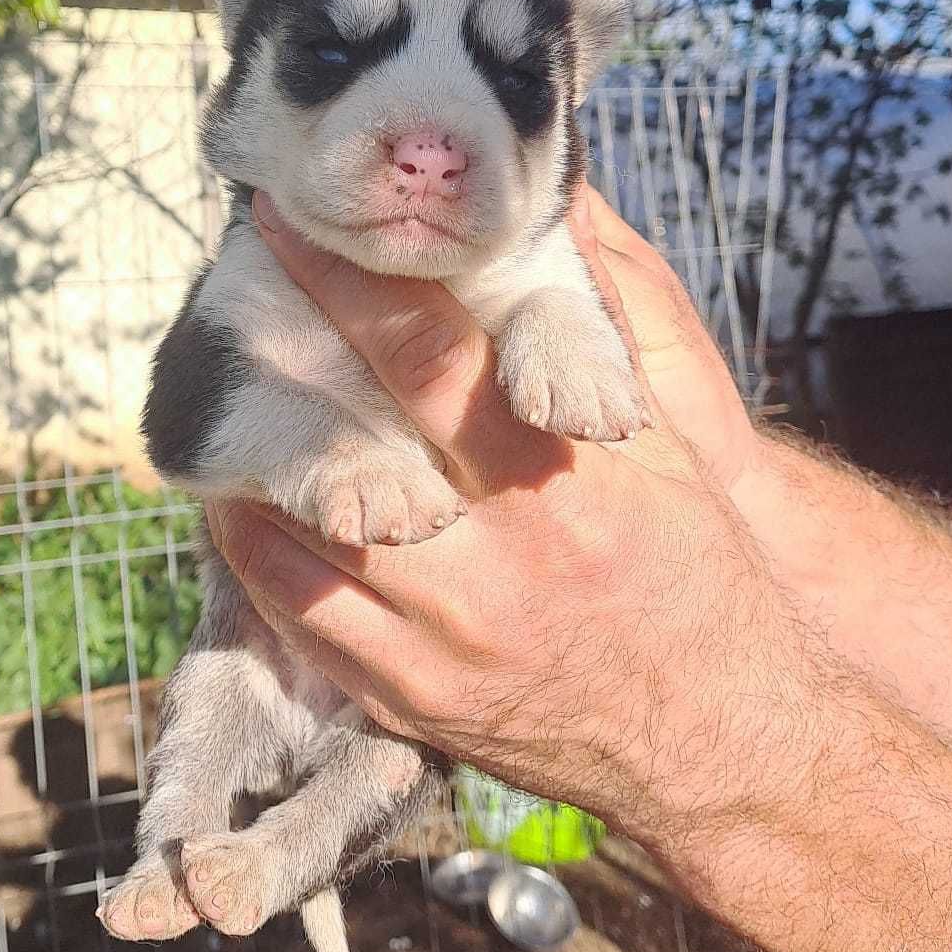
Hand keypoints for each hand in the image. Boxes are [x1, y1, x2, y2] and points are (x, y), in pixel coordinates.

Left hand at [208, 190, 810, 859]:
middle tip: (230, 303)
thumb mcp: (674, 446)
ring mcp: (447, 638)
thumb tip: (560, 214)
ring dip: (257, 465)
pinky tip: (243, 509)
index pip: (429, 359)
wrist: (725, 737)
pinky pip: (306, 622)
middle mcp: (498, 558)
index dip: (348, 286)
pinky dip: (262, 558)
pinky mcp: (416, 701)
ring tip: (227, 403)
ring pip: (311, 535)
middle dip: (281, 362)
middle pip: (353, 440)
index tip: (291, 229)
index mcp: (562, 476)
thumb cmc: (700, 571)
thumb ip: (603, 330)